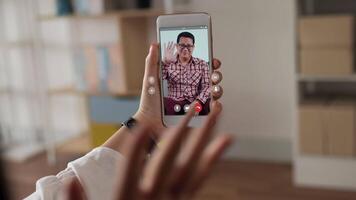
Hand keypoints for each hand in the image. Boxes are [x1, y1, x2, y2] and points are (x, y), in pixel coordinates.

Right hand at [67, 102, 232, 199]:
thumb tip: (69, 181)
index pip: (131, 170)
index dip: (136, 147)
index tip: (143, 125)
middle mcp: (155, 199)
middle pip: (168, 160)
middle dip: (180, 132)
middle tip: (194, 106)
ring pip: (192, 166)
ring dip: (205, 139)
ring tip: (217, 115)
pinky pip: (200, 178)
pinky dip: (212, 159)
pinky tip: (223, 141)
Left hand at [134, 43, 223, 134]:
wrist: (148, 123)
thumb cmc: (149, 102)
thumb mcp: (150, 80)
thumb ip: (153, 63)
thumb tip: (154, 45)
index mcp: (184, 79)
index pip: (201, 68)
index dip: (210, 63)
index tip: (213, 60)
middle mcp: (193, 90)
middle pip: (211, 80)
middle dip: (216, 75)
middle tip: (214, 75)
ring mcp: (197, 104)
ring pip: (214, 94)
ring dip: (218, 90)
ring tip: (214, 89)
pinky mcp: (197, 117)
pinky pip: (211, 113)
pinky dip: (217, 108)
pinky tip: (215, 104)